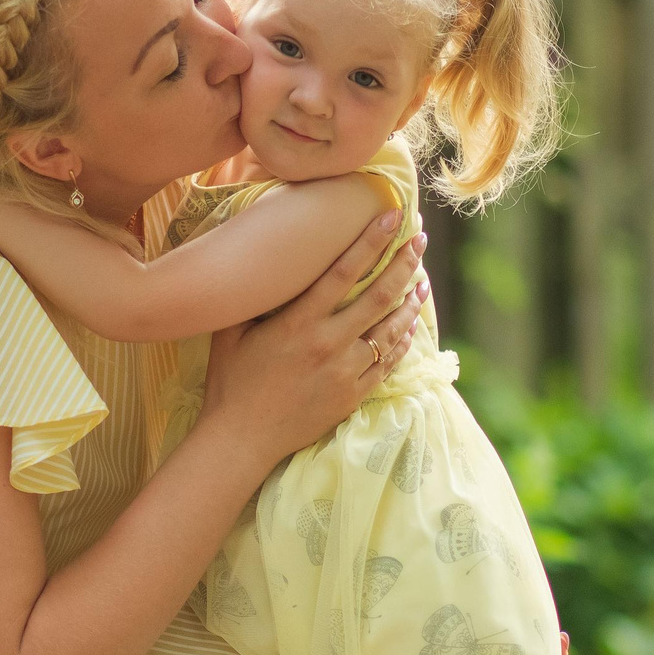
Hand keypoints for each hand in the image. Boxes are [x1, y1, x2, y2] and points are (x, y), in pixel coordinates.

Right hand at [200, 214, 425, 461]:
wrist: (241, 438)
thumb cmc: (230, 381)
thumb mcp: (231, 331)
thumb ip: (253, 297)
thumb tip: (260, 259)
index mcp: (298, 323)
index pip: (343, 272)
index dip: (371, 241)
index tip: (392, 216)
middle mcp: (328, 344)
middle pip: (379, 295)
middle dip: (404, 263)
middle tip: (419, 239)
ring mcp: (345, 372)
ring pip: (390, 329)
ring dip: (410, 301)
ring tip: (423, 280)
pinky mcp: (352, 395)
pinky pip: (388, 363)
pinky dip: (402, 340)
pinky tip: (410, 325)